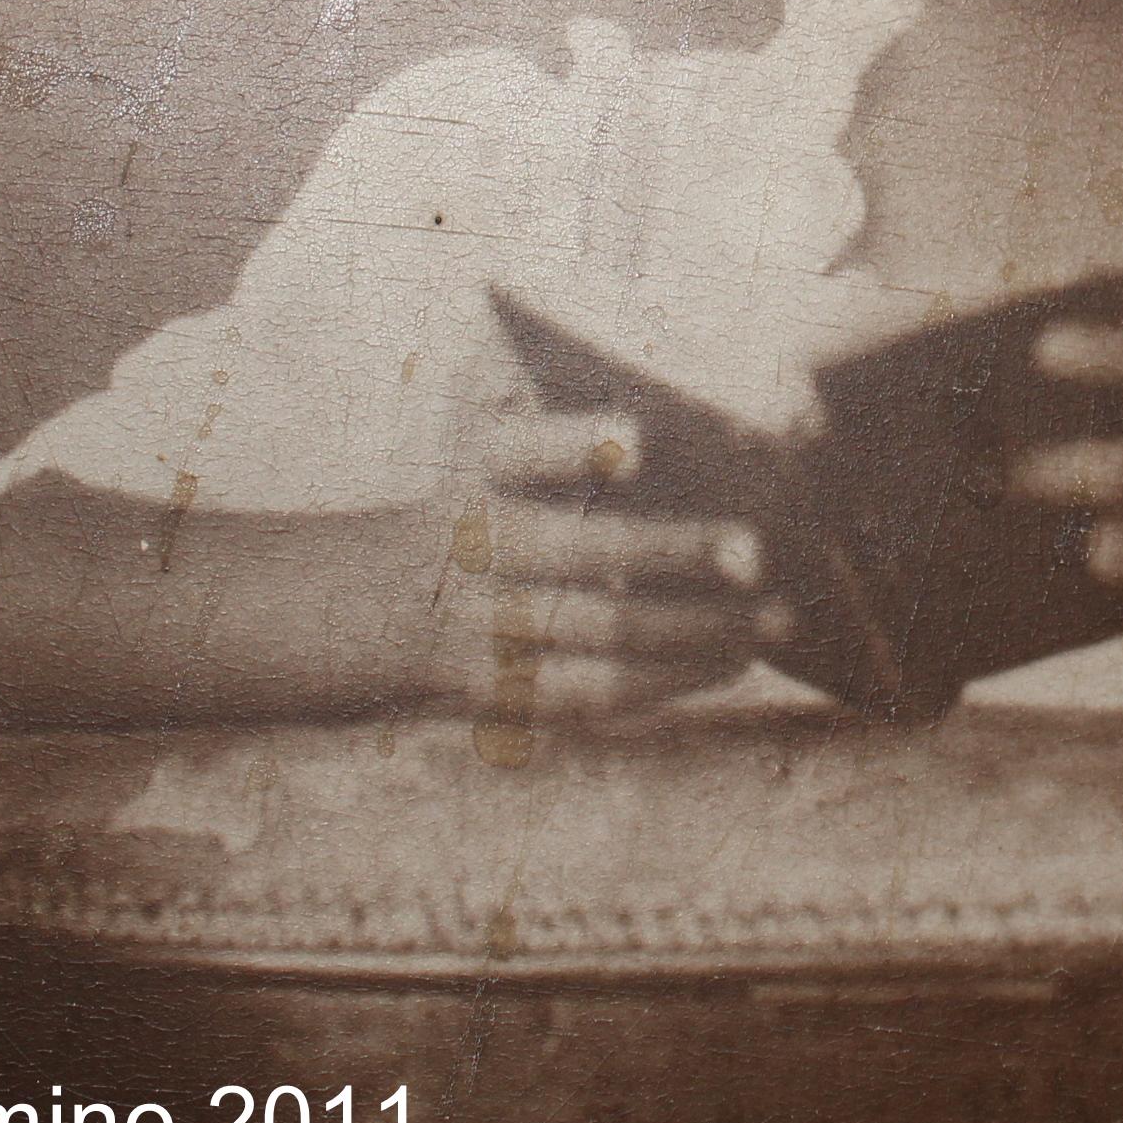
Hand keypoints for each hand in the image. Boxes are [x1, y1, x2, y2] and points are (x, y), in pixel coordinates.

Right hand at [435, 413, 783, 718]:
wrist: (351, 608)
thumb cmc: (460, 508)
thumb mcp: (476, 450)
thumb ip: (560, 435)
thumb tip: (693, 429)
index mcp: (468, 475)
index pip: (517, 453)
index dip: (573, 448)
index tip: (636, 441)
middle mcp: (473, 550)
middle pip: (576, 551)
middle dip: (667, 551)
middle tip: (752, 549)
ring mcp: (480, 627)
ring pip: (596, 632)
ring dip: (691, 631)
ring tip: (771, 622)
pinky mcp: (493, 690)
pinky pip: (585, 694)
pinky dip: (663, 682)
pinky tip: (728, 661)